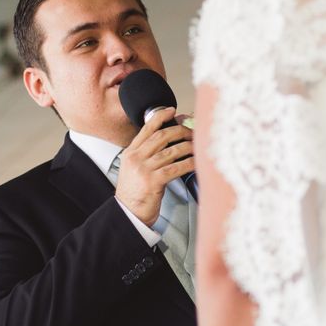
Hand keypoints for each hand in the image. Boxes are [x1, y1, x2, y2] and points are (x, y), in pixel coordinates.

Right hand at [115, 107, 194, 226]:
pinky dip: (189, 163)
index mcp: (130, 153)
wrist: (127, 214)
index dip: (160, 117)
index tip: (172, 111)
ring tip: (197, 146)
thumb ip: (146, 155)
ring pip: (171, 151)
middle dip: (180, 131)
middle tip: (192, 131)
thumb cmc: (134, 193)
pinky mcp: (153, 182)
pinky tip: (196, 162)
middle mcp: (136, 158)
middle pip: (162, 136)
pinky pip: (176, 168)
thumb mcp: (134, 169)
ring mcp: (144, 169)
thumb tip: (169, 143)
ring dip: (188, 146)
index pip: (146, 129)